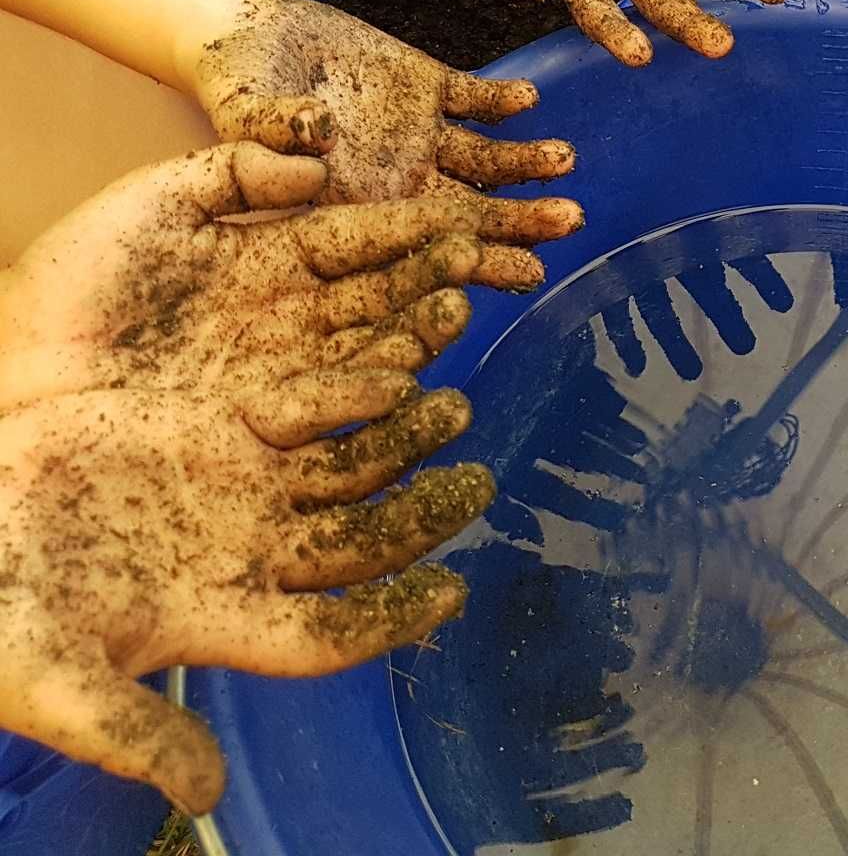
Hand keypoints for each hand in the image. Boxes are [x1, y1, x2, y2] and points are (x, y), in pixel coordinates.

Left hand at [0, 144, 519, 409]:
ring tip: (465, 306)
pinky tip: (412, 377)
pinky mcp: (265, 428)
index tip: (461, 212)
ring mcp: (281, 371)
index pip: (358, 235)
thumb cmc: (72, 279)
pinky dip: (377, 392)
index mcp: (271, 256)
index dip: (410, 226)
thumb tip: (321, 166)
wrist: (14, 365)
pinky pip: (333, 407)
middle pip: (381, 291)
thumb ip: (238, 170)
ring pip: (371, 346)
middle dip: (437, 274)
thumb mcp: (155, 199)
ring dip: (424, 328)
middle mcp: (291, 314)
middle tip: (488, 254)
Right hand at [0, 379, 488, 813]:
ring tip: (457, 407)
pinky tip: (392, 370)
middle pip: (359, 541)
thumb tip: (202, 798)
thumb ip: (129, 731)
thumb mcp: (45, 682)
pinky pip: (302, 409)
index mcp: (224, 623)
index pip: (332, 632)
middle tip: (480, 483)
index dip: (390, 618)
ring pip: (347, 467)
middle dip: (421, 514)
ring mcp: (238, 490)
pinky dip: (345, 393)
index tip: (450, 592)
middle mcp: (251, 557)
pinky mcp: (214, 429)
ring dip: (403, 441)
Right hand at [191, 0, 582, 236]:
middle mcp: (402, 178)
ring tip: (564, 160)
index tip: (525, 272)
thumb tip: (315, 135)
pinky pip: (475, 97)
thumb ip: (274, 133)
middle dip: (520, 218)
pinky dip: (501, 98)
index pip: (425, 243)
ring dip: (526, 160)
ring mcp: (420, 135)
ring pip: (486, 158)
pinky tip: (529, 99)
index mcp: (360, 205)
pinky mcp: (428, 86)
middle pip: (471, 208)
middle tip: (570, 224)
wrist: (246, 36)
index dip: (474, 260)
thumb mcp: (241, 117)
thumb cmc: (233, 94)